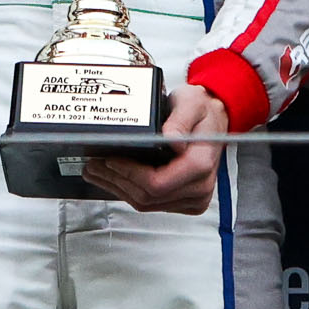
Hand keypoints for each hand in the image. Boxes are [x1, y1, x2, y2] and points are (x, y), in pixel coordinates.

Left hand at [83, 81, 227, 216]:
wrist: (214, 120)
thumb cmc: (202, 111)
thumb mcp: (191, 104)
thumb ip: (180, 120)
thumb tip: (171, 140)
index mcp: (200, 165)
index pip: (157, 183)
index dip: (128, 174)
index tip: (110, 160)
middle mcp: (199, 187)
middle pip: (148, 197)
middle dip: (117, 181)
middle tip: (94, 165)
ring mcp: (193, 198)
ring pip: (147, 204)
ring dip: (119, 189)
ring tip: (97, 173)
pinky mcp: (185, 201)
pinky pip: (152, 204)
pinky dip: (130, 192)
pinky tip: (114, 180)